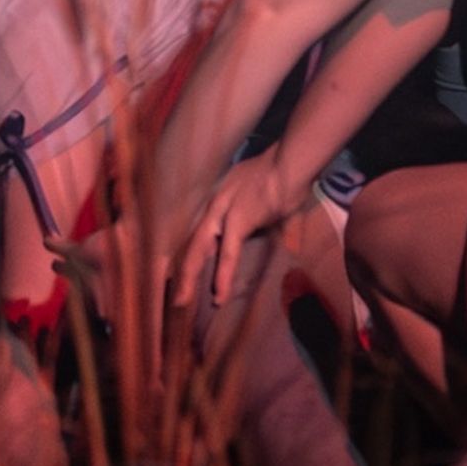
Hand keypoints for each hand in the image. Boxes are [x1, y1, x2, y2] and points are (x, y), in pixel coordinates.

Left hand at [170, 157, 306, 311]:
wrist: (291, 164)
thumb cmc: (285, 176)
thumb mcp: (264, 194)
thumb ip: (262, 217)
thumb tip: (274, 238)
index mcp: (220, 198)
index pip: (200, 230)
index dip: (193, 252)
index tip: (183, 273)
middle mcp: (214, 204)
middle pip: (192, 241)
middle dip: (182, 270)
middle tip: (175, 296)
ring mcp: (223, 211)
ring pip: (200, 249)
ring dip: (190, 277)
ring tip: (182, 301)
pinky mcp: (237, 221)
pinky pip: (227, 254)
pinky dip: (223, 276)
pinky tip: (219, 296)